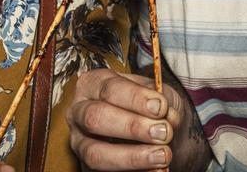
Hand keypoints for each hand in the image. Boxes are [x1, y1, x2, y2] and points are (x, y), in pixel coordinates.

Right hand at [67, 69, 183, 169]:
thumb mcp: (159, 94)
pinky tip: (157, 170)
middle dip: (132, 127)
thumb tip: (166, 116)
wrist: (156, 137)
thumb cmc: (152, 109)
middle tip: (163, 132)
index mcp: (94, 83)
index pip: (110, 88)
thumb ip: (163, 99)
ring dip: (132, 157)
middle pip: (96, 118)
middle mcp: (80, 111)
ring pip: (95, 153)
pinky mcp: (86, 168)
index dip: (136, 99)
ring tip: (162, 155)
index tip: (161, 108)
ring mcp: (79, 142)